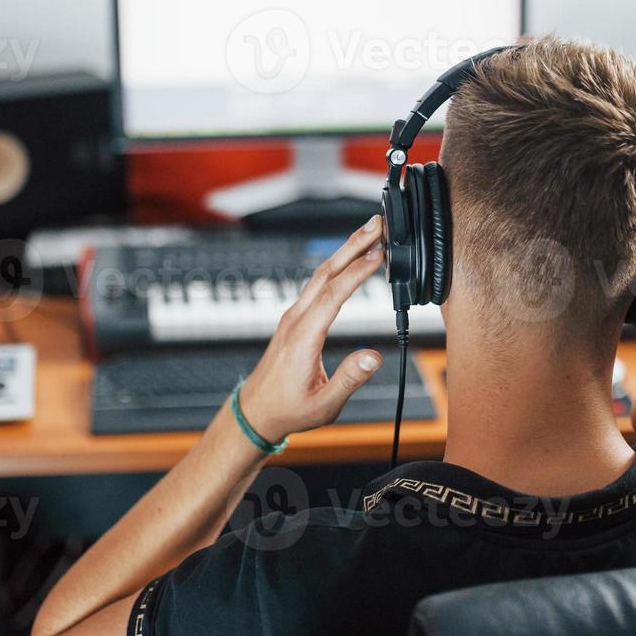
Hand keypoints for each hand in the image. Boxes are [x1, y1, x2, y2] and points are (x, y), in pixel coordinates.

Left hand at [238, 217, 386, 441]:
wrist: (256, 411)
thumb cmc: (288, 409)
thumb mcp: (324, 404)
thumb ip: (349, 379)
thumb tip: (373, 357)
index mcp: (302, 338)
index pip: (332, 296)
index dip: (357, 273)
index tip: (379, 255)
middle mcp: (295, 320)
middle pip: (325, 273)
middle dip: (352, 246)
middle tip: (375, 224)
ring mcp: (293, 316)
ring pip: (320, 275)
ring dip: (345, 252)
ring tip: (369, 233)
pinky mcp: (295, 319)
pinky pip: (317, 285)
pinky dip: (337, 268)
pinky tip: (350, 262)